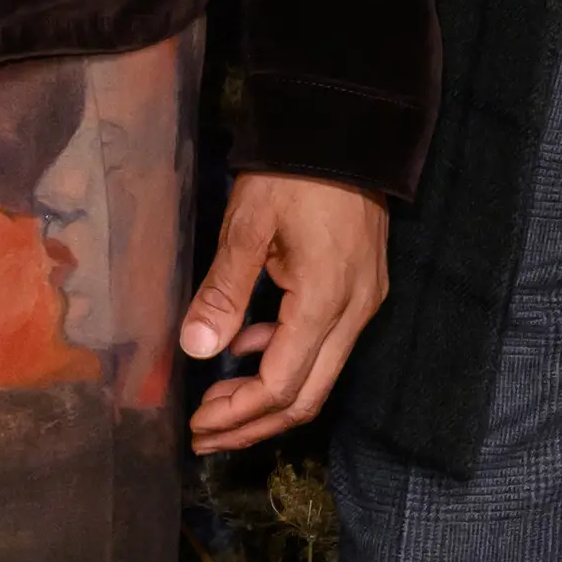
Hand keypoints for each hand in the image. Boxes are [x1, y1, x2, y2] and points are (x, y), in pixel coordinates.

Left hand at [179, 171, 389, 454]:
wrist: (349, 126)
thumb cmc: (294, 170)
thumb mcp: (249, 225)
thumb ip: (224, 290)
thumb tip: (195, 350)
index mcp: (325, 300)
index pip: (282, 386)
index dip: (238, 415)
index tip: (197, 424)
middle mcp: (355, 312)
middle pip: (308, 397)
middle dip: (254, 425)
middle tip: (206, 435)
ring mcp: (365, 301)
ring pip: (320, 375)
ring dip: (269, 397)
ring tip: (218, 402)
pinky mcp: (363, 286)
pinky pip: (327, 344)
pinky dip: (287, 358)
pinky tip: (248, 346)